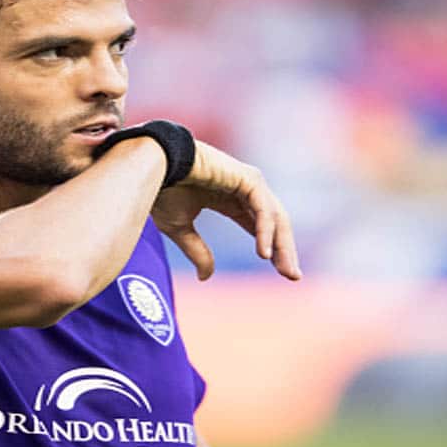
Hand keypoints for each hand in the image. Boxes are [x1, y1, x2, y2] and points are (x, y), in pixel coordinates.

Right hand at [151, 141, 300, 280]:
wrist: (153, 168)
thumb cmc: (162, 190)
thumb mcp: (180, 228)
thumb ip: (197, 252)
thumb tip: (206, 278)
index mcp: (231, 199)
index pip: (260, 226)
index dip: (273, 249)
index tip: (285, 274)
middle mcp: (244, 189)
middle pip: (274, 223)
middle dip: (285, 250)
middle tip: (293, 276)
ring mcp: (249, 181)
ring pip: (274, 217)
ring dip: (282, 245)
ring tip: (285, 271)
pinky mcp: (248, 178)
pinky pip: (263, 208)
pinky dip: (266, 231)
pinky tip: (264, 253)